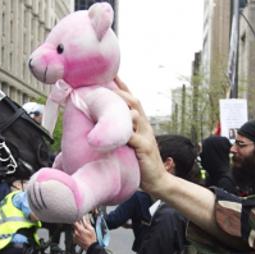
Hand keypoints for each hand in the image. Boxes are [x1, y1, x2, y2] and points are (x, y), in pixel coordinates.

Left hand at [73, 215, 96, 248]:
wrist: (91, 247)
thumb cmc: (92, 239)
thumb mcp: (91, 229)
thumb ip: (86, 223)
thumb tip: (84, 218)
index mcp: (79, 229)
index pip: (74, 221)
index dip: (76, 219)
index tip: (79, 218)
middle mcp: (75, 233)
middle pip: (74, 225)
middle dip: (78, 224)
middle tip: (83, 225)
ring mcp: (74, 236)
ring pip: (74, 229)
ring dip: (77, 229)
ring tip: (83, 231)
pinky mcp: (74, 239)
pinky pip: (74, 234)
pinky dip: (77, 233)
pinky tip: (82, 235)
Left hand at [113, 76, 166, 195]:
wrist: (157, 181)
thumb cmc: (139, 162)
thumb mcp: (128, 143)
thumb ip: (118, 132)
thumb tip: (96, 126)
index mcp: (139, 122)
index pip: (131, 98)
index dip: (121, 85)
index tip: (110, 72)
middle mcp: (144, 125)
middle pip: (133, 102)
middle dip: (119, 93)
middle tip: (102, 87)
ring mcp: (146, 135)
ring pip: (134, 116)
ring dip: (120, 110)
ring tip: (105, 105)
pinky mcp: (145, 148)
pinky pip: (134, 137)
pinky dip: (124, 134)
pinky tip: (112, 133)